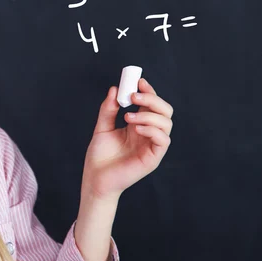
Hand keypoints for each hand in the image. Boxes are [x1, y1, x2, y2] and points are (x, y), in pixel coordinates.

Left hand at [81, 78, 173, 201]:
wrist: (95, 178)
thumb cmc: (99, 156)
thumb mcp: (102, 127)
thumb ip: (108, 109)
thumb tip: (114, 89)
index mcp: (138, 125)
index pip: (151, 104)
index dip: (148, 91)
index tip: (138, 81)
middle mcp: (148, 133)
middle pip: (164, 110)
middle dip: (152, 99)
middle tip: (134, 97)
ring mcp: (152, 146)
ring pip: (166, 123)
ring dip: (149, 115)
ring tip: (128, 117)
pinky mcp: (153, 158)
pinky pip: (163, 140)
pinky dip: (152, 129)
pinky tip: (136, 128)